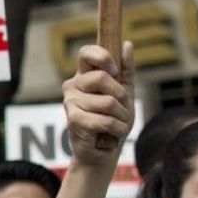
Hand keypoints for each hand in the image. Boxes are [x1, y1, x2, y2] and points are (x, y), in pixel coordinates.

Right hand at [62, 43, 135, 168]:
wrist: (103, 152)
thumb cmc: (113, 122)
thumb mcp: (124, 94)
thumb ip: (125, 71)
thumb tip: (127, 44)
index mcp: (84, 76)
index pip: (86, 53)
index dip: (102, 56)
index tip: (114, 69)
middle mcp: (73, 86)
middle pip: (101, 77)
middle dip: (120, 95)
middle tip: (120, 108)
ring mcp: (70, 102)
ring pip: (108, 102)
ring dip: (121, 117)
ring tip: (116, 125)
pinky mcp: (73, 119)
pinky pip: (105, 119)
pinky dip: (117, 128)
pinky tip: (112, 134)